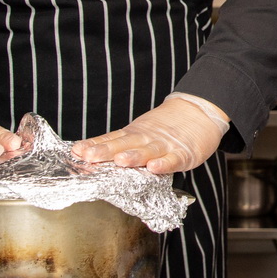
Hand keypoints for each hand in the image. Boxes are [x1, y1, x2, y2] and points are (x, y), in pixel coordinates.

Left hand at [72, 93, 228, 173]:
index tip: (77, 151)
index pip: (111, 140)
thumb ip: (119, 143)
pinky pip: (173, 159)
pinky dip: (165, 164)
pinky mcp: (184, 153)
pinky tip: (155, 167)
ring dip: (134, 156)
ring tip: (121, 161)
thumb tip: (88, 153)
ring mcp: (165, 145)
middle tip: (90, 157)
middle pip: (124, 145)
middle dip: (106, 152)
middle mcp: (146, 138)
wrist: (199, 110)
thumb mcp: (139, 131)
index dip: (95, 145)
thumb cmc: (166, 126)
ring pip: (148, 151)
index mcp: (134, 135)